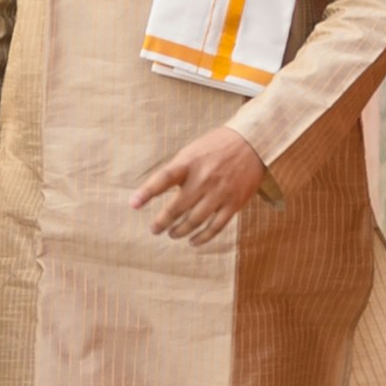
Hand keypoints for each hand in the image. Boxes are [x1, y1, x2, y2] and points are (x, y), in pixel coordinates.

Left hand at [133, 122, 268, 246]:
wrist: (252, 144)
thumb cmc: (215, 147)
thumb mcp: (192, 151)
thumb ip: (177, 170)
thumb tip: (155, 190)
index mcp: (190, 162)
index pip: (164, 178)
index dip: (147, 192)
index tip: (133, 205)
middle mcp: (204, 179)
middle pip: (178, 207)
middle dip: (162, 222)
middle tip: (154, 230)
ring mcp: (220, 193)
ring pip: (195, 221)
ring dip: (180, 231)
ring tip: (172, 234)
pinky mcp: (234, 204)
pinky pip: (215, 227)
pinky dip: (203, 237)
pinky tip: (193, 241)